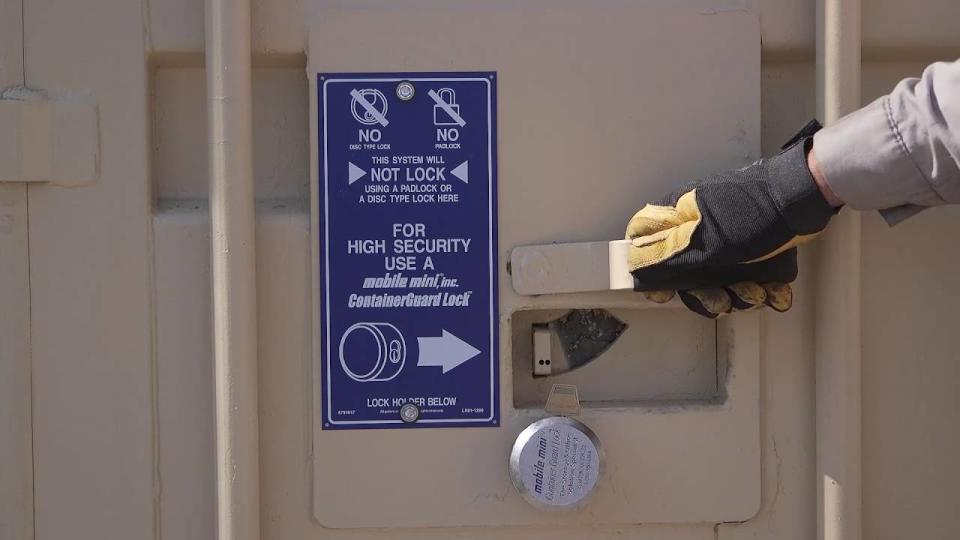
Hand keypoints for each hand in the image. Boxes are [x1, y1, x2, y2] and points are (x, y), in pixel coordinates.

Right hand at [626, 121, 837, 317]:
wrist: (804, 199)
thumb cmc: (752, 213)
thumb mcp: (704, 240)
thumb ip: (666, 257)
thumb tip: (632, 265)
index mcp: (677, 219)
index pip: (646, 245)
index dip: (653, 273)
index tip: (668, 292)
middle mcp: (697, 230)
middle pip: (684, 275)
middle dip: (706, 295)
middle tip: (724, 297)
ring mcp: (726, 242)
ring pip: (718, 283)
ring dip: (739, 296)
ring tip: (758, 291)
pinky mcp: (752, 251)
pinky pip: (747, 279)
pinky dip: (761, 290)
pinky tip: (773, 290)